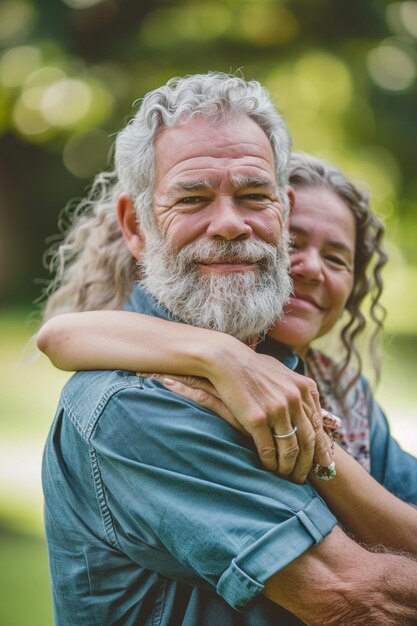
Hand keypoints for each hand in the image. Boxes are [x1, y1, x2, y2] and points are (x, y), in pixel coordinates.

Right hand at [201, 346, 331, 481]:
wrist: (227, 360)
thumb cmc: (253, 367)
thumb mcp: (283, 373)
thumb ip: (299, 391)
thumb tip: (312, 410)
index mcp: (304, 388)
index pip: (318, 426)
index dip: (322, 449)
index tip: (324, 465)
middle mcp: (294, 399)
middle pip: (308, 441)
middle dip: (307, 464)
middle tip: (302, 478)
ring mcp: (277, 409)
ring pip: (290, 449)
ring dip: (289, 467)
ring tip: (285, 477)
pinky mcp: (257, 418)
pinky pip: (269, 449)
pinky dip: (270, 463)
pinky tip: (268, 468)